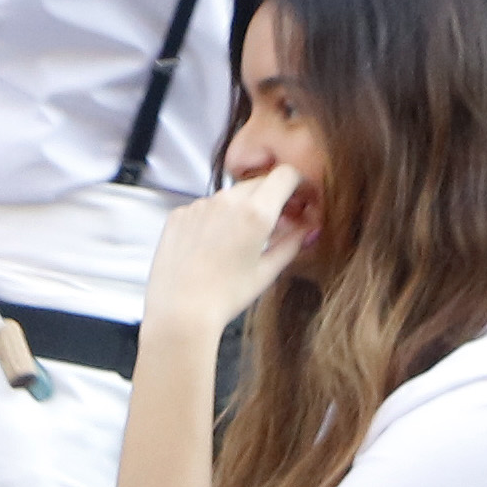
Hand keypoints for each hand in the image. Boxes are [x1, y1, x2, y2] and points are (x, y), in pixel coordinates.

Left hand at [142, 162, 304, 340]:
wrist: (179, 311)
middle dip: (271, 198)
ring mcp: (200, 205)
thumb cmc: (224, 297)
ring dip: (241, 209)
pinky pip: (204, 207)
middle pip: (259, 183)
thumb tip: (307, 229)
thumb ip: (291, 243)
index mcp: (255, 213)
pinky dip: (214, 219)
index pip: (285, 175)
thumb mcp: (267, 272)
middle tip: (276, 224)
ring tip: (239, 242)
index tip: (299, 198)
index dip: (297, 184)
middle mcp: (227, 201)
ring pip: (230, 196)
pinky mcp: (179, 214)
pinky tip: (212, 247)